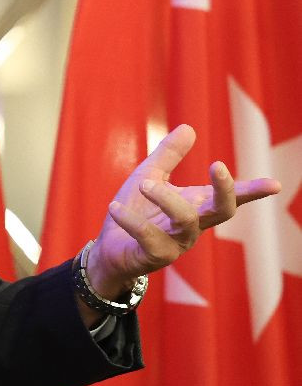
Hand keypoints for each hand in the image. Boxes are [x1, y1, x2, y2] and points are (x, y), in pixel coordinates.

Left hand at [84, 124, 280, 298]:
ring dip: (166, 198)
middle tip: (217, 165)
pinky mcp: (155, 257)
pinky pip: (150, 238)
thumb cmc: (136, 210)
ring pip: (186, 221)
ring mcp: (177, 244)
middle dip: (225, 190)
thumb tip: (189, 127)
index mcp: (196, 205)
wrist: (110, 248)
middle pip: (222, 211)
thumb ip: (169, 155)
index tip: (275, 184)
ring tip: (144, 183)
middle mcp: (193, 226)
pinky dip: (132, 220)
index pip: (230, 198)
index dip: (253, 191)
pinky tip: (115, 207)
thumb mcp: (149, 176)